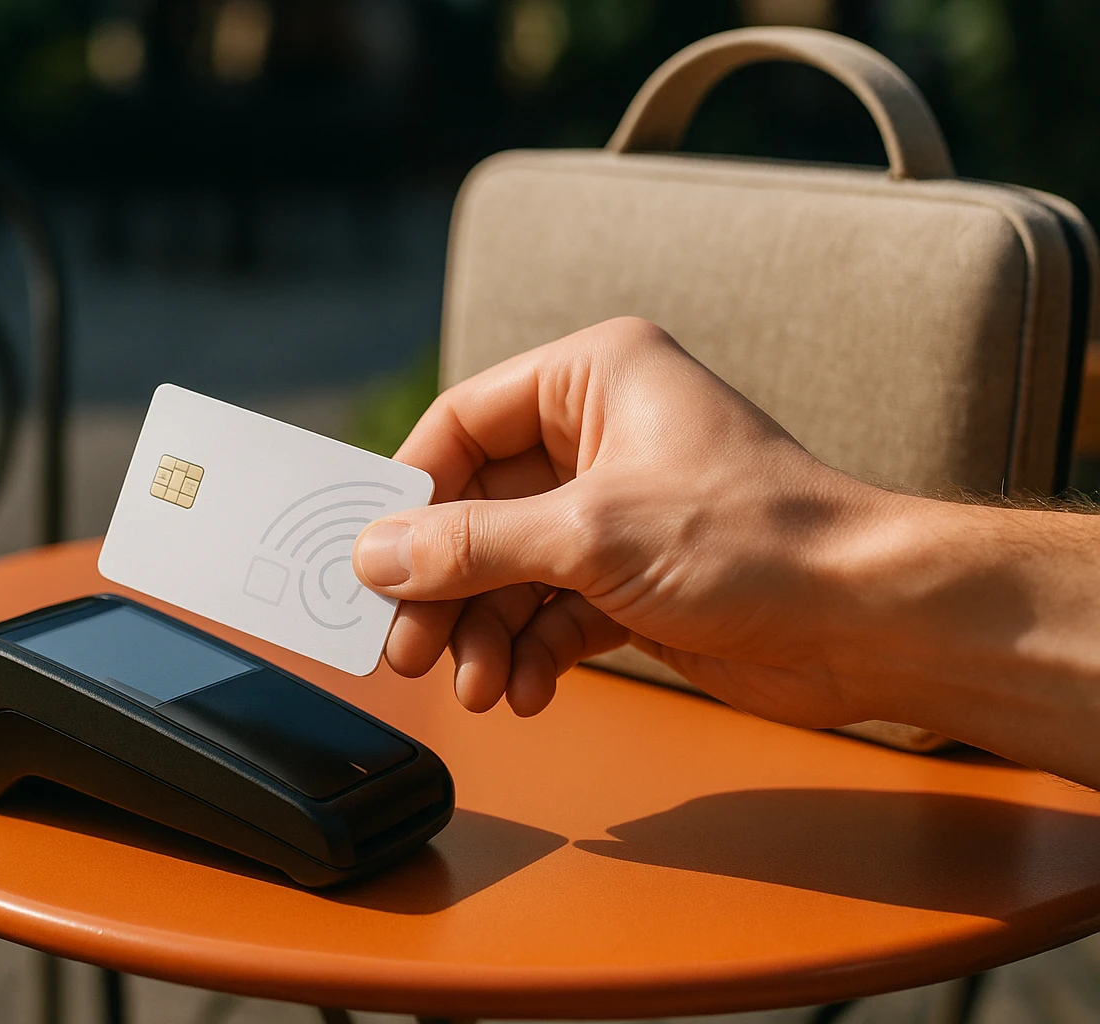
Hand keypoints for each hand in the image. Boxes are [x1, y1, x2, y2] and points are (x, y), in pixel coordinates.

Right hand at [352, 317, 896, 725]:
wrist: (870, 622)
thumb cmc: (758, 540)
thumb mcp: (589, 536)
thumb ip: (471, 545)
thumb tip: (375, 554)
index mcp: (593, 377)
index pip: (463, 423)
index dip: (411, 493)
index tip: (371, 558)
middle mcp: (599, 434)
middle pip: (478, 508)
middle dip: (446, 586)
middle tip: (410, 649)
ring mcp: (615, 509)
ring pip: (510, 569)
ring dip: (486, 633)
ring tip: (480, 687)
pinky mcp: (632, 577)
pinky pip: (551, 610)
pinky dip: (532, 652)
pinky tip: (527, 691)